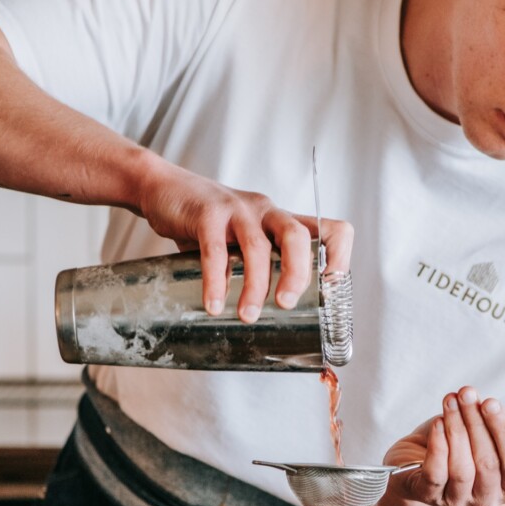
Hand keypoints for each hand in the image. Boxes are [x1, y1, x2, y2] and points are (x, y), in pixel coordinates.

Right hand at [138, 158, 352, 318]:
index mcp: (283, 221)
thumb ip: (262, 266)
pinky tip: (213, 304)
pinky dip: (216, 281)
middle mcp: (267, 212)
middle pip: (298, 237)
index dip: (339, 259)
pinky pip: (214, 251)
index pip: (332, 230)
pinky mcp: (206, 214)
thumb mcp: (245, 240)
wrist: (164, 188)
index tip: (329, 291)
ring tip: (247, 316)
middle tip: (285, 305)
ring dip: (255, 286)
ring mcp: (238, 211)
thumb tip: (276, 316)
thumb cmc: (210, 222)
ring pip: (258, 247)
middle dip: (297, 274)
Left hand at [384, 385, 504, 505]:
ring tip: (451, 402)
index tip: (491, 402)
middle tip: (467, 393)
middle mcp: (485, 502)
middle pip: (488, 464)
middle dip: (476, 422)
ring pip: (462, 469)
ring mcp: (455, 503)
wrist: (416, 457)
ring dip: (456, 429)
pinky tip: (438, 424)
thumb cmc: (461, 445)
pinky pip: (435, 475)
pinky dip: (438, 446)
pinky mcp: (426, 496)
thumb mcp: (494, 438)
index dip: (504, 431)